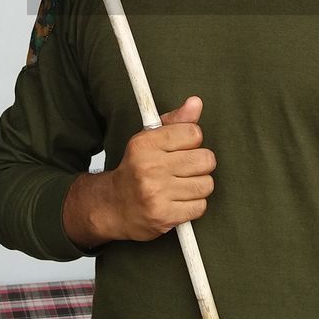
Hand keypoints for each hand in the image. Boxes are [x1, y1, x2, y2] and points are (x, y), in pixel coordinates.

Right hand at [63, 96, 214, 246]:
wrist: (113, 206)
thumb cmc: (136, 169)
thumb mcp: (150, 139)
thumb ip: (176, 120)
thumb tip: (196, 102)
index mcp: (145, 144)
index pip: (194, 133)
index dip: (193, 141)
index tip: (183, 147)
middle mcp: (150, 168)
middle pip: (205, 159)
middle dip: (200, 164)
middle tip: (184, 168)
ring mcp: (156, 194)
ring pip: (206, 184)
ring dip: (198, 186)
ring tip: (181, 185)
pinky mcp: (164, 216)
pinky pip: (200, 206)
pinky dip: (193, 205)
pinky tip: (178, 201)